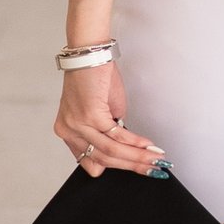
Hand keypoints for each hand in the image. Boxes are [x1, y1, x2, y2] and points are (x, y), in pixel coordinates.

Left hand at [53, 54, 162, 178]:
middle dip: (133, 166)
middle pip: (103, 159)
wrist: (89, 54)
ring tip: (155, 160)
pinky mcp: (90, 115)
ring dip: (138, 157)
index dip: (115, 166)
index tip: (136, 167)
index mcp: (67, 130)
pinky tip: (148, 146)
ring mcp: (77, 124)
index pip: (90, 161)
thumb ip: (109, 131)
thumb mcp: (99, 109)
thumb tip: (126, 145)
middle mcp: (68, 130)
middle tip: (153, 169)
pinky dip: (136, 142)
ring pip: (111, 151)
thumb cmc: (93, 76)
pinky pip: (117, 136)